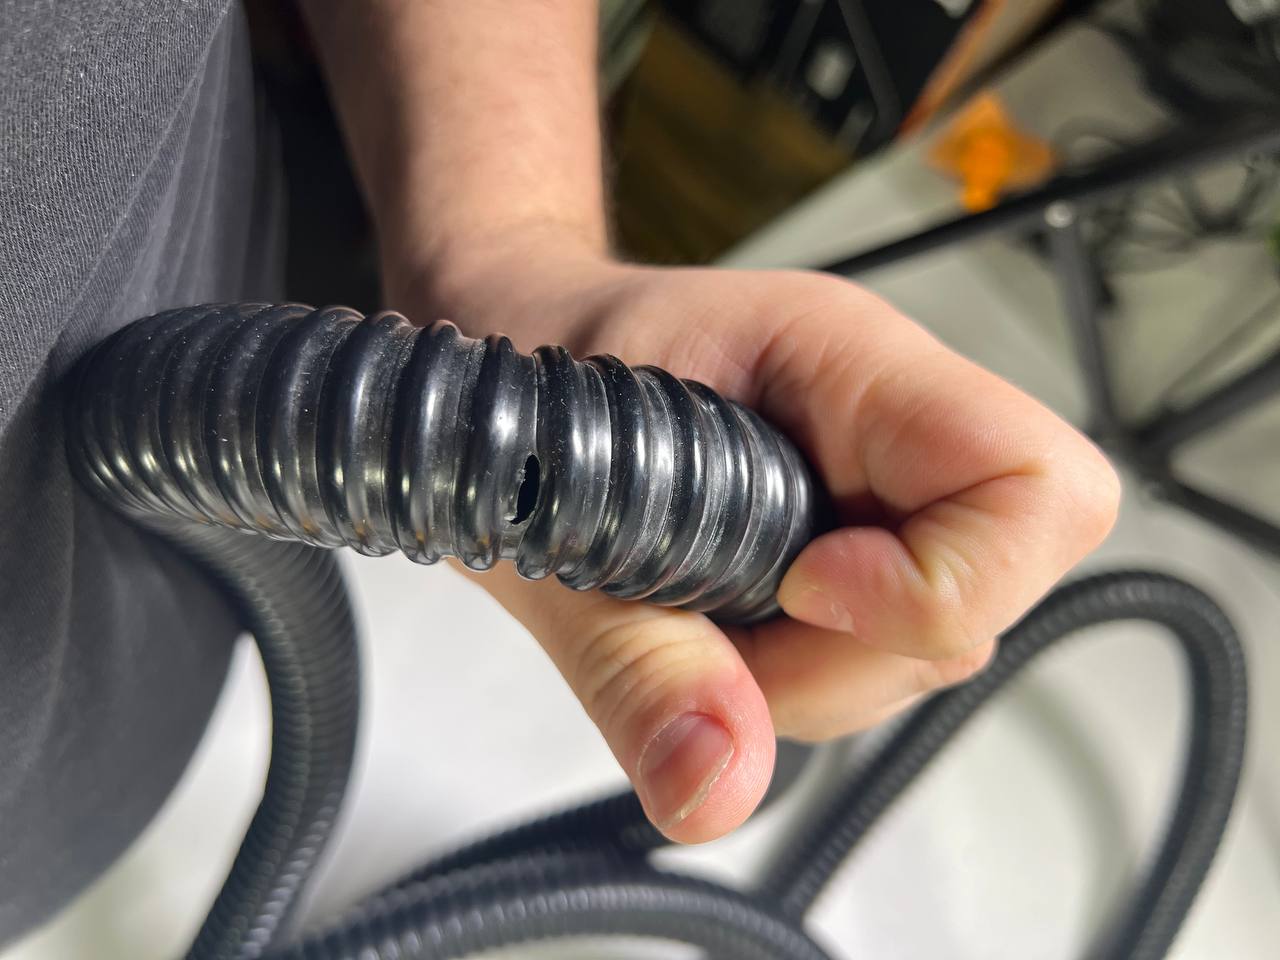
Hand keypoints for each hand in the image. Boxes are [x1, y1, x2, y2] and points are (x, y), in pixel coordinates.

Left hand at [384, 230, 1119, 843]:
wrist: (512, 347)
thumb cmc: (534, 381)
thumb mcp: (557, 516)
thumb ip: (637, 663)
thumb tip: (712, 788)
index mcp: (847, 362)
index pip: (1035, 484)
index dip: (943, 580)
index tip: (801, 593)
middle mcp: (889, 428)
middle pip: (993, 592)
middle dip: (849, 659)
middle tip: (712, 627)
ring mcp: (878, 489)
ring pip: (934, 646)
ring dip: (810, 679)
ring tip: (691, 616)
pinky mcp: (851, 544)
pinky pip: (875, 656)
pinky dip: (791, 678)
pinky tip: (714, 623)